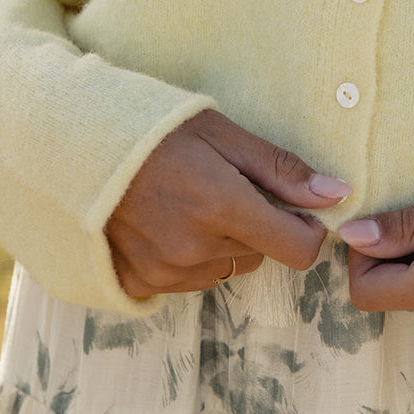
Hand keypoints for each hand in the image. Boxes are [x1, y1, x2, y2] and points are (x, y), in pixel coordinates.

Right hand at [106, 109, 350, 297]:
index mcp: (222, 206)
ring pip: (228, 267)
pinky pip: (192, 280)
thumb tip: (336, 194)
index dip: (308, 228)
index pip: (299, 248)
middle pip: (263, 254)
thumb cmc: (155, 129)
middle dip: (261, 225)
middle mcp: (195, 248)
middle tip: (230, 185)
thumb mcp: (224, 133)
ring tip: (195, 198)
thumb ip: (281, 169)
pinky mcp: (142, 283)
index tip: (296, 205)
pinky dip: (194, 255)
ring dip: (227, 242)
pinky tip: (171, 219)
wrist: (77, 147)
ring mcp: (166, 271)